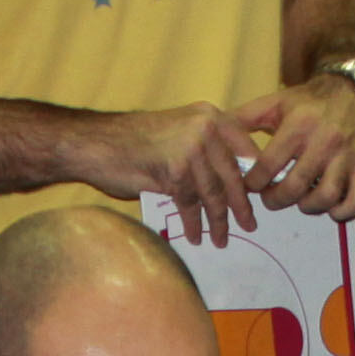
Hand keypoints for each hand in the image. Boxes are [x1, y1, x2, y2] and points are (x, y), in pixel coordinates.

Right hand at [81, 99, 266, 240]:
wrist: (94, 144)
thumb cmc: (133, 142)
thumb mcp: (178, 135)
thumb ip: (206, 151)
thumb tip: (231, 182)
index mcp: (210, 115)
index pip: (245, 149)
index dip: (254, 177)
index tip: (260, 198)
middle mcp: (205, 127)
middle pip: (232, 174)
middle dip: (240, 204)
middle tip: (250, 225)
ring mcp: (191, 147)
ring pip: (212, 192)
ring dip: (217, 220)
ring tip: (221, 239)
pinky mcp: (175, 169)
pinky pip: (190, 203)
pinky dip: (193, 223)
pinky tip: (195, 236)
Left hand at [237, 69, 354, 220]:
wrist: (354, 90)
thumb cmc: (310, 101)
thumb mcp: (275, 103)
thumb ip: (244, 119)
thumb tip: (215, 132)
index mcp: (298, 126)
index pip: (268, 166)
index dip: (254, 183)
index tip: (251, 185)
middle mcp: (324, 142)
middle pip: (294, 188)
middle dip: (276, 199)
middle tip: (271, 198)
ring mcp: (347, 157)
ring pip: (325, 198)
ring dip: (307, 207)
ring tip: (299, 200)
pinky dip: (342, 211)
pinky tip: (329, 208)